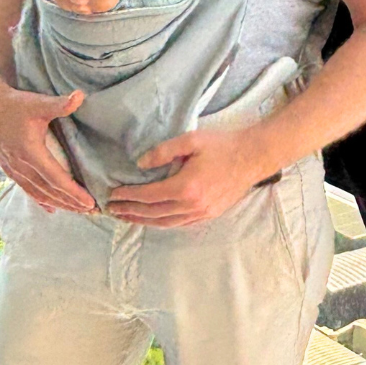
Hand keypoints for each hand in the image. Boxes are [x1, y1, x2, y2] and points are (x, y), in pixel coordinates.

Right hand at [0, 77, 93, 212]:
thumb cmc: (15, 105)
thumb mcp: (38, 103)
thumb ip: (60, 104)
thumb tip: (80, 96)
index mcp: (30, 153)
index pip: (56, 178)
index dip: (73, 192)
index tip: (90, 202)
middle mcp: (21, 165)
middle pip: (49, 191)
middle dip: (71, 203)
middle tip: (92, 211)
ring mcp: (14, 169)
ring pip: (38, 193)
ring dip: (58, 203)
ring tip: (78, 211)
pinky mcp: (10, 168)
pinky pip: (27, 189)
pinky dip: (40, 200)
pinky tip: (50, 208)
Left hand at [107, 127, 274, 226]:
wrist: (254, 157)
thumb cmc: (223, 145)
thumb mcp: (191, 140)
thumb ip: (163, 152)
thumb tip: (140, 165)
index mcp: (185, 187)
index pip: (148, 196)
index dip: (128, 196)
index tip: (113, 194)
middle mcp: (192, 205)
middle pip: (152, 213)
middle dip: (129, 211)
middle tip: (112, 209)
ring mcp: (202, 212)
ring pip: (164, 222)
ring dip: (142, 221)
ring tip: (126, 217)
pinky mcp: (209, 214)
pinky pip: (179, 223)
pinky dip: (162, 223)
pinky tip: (153, 219)